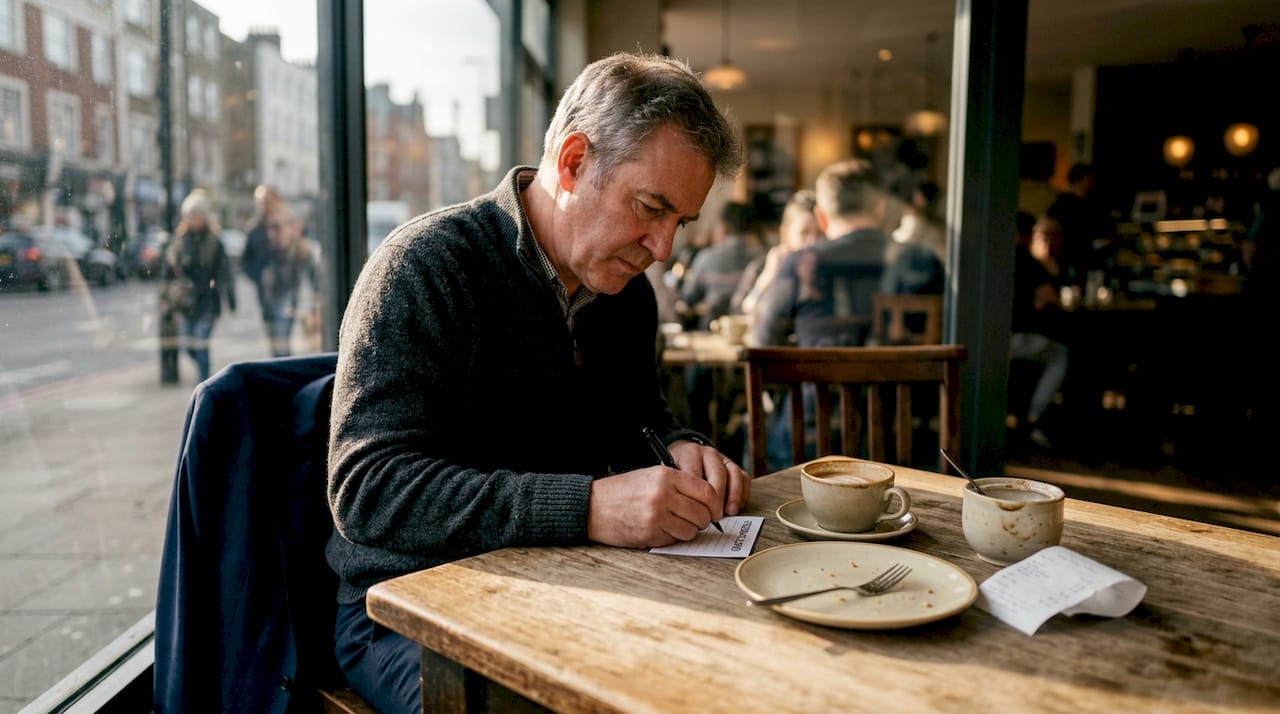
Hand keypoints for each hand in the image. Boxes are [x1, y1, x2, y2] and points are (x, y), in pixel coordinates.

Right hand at [586, 455, 745, 547]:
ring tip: (678, 524)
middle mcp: (663, 495)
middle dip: (704, 519)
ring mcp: (656, 516)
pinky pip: (675, 539)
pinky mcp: (649, 534)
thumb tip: (710, 499)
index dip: (716, 503)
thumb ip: (679, 483)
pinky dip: (675, 537)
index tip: (715, 509)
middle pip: (703, 513)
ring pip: (692, 529)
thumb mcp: (651, 475)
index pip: (707, 491)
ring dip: (690, 530)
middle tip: (699, 519)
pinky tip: (663, 529)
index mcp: (666, 476)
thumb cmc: (623, 490)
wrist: (593, 506)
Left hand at [668, 439, 749, 517]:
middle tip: (714, 516)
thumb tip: (685, 512)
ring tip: (729, 512)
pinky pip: (744, 477)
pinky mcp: (733, 466)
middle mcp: (708, 453)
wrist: (682, 457)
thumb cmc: (675, 474)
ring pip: (734, 474)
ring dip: (734, 496)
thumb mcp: (669, 477)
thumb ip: (675, 489)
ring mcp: (723, 458)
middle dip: (717, 497)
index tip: (697, 512)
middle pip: (718, 473)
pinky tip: (736, 508)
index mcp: (689, 454)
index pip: (696, 474)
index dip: (698, 496)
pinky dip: (743, 494)